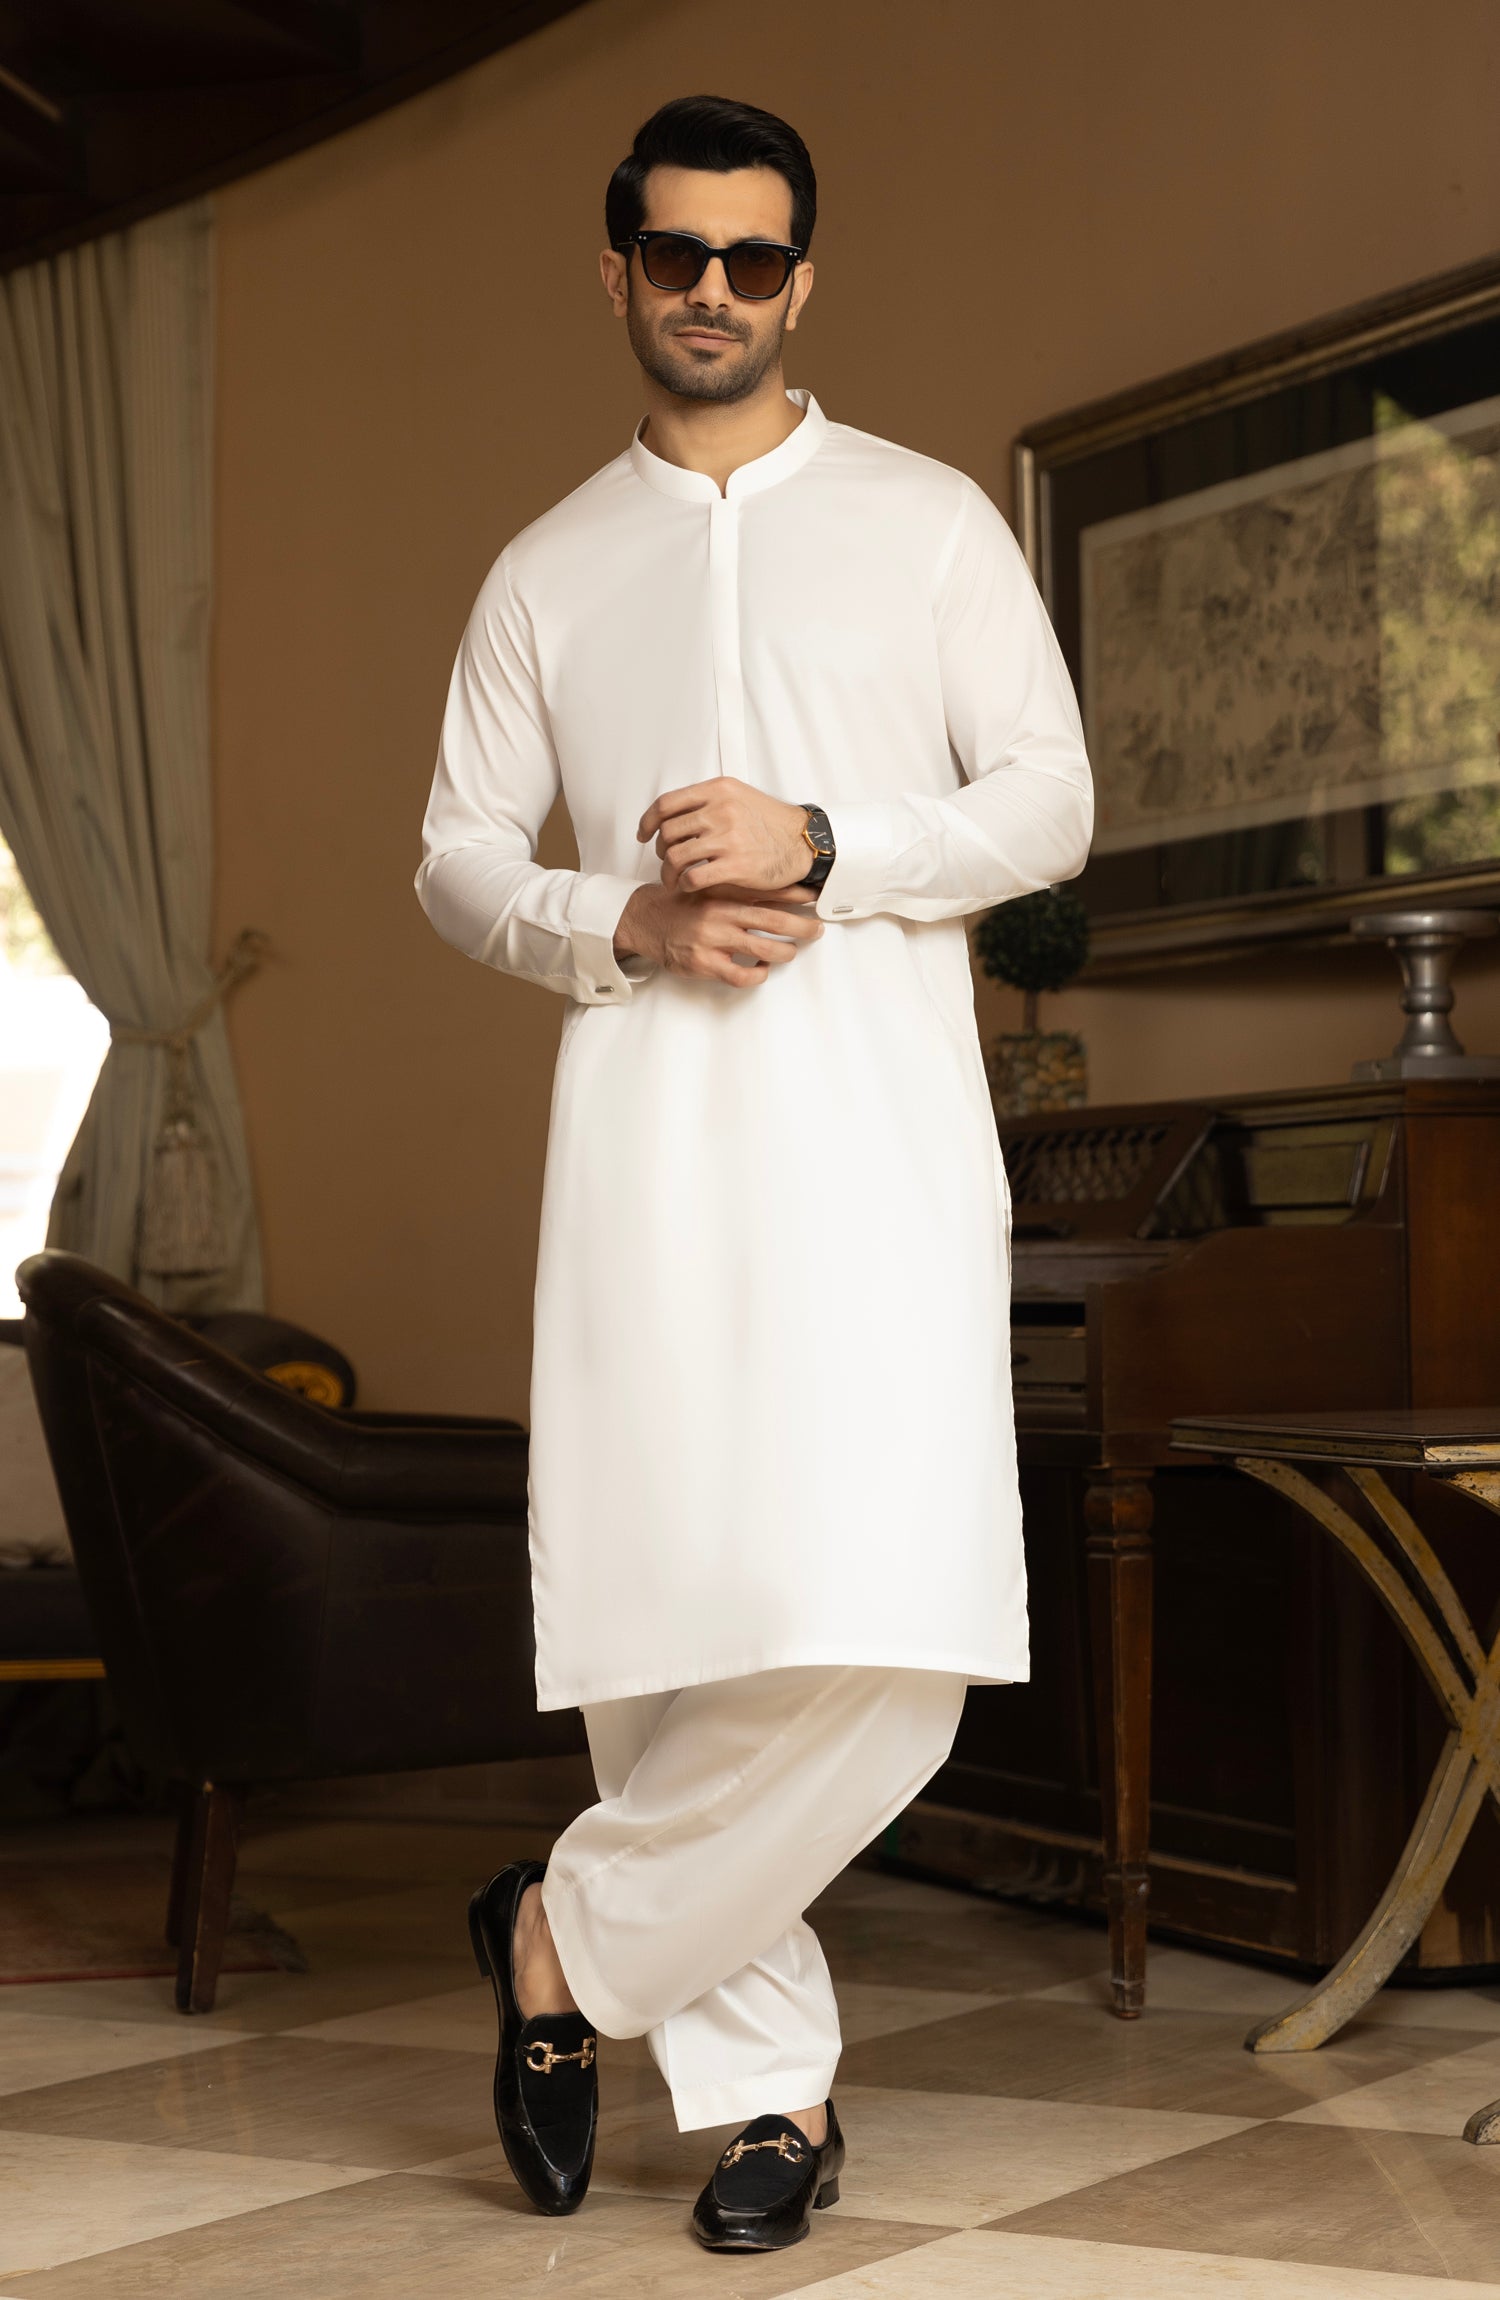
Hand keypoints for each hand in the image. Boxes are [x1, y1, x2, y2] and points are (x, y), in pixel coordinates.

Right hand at [613, 883, 821, 989]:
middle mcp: (721, 912)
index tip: (816, 896)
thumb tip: (782, 886)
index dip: (796, 893)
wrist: (645, 919)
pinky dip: (758, 975)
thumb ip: (740, 886)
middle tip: (818, 928)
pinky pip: (741, 976)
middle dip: (802, 925)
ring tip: (792, 951)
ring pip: (764, 950)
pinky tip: (761, 971)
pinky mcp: (704, 963)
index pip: (768, 890)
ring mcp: (713, 939)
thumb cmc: (684, 904)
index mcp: (724, 890)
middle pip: (774, 920)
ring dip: (786, 952)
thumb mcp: (710, 884)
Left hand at [638, 776, 811, 894]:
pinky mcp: (735, 865)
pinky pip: (692, 877)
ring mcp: (727, 838)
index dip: (648, 821)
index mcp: (718, 791)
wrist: (802, 842)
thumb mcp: (739, 796)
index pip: (667, 804)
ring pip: (675, 856)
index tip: (644, 834)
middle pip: (668, 832)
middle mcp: (720, 810)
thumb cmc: (770, 823)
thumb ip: (707, 801)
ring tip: (673, 879)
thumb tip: (674, 814)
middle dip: (660, 850)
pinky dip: (683, 885)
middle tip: (665, 860)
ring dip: (668, 872)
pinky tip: (687, 887)